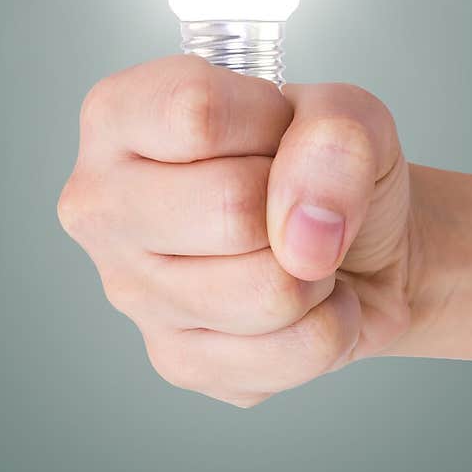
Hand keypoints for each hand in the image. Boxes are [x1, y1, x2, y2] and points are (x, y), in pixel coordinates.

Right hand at [58, 56, 415, 405]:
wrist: (370, 244)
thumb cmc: (328, 165)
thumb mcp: (347, 111)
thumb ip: (334, 134)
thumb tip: (304, 230)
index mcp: (118, 116)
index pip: (196, 113)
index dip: (269, 122)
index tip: (279, 132)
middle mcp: (100, 204)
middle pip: (229, 207)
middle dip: (297, 203)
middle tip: (291, 198)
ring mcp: (130, 291)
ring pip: (267, 291)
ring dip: (317, 270)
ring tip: (300, 249)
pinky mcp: (175, 359)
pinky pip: (292, 352)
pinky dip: (329, 324)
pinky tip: (302, 299)